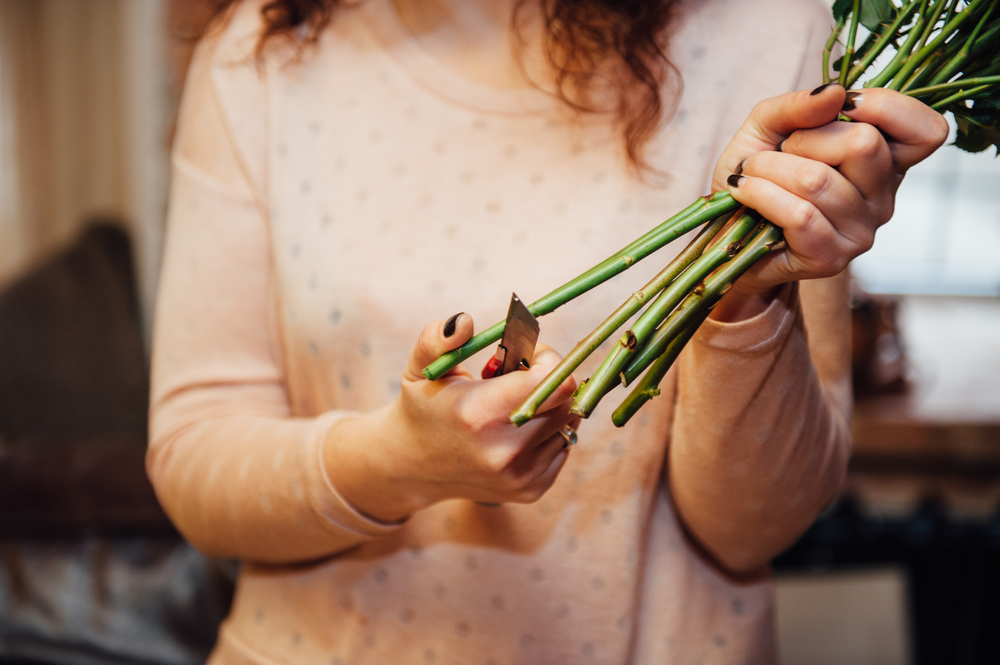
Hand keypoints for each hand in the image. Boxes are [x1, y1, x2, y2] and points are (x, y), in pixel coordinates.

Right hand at [324, 314, 578, 522]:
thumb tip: (465, 321)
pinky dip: (549, 430)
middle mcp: (504, 451)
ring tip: (514, 404)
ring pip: (568, 422)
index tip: (526, 356)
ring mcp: (521, 475)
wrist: (412, 467)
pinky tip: (518, 429)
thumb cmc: (422, 406)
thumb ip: (438, 339)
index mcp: (479, 414)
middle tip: (520, 377)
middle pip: (566, 399)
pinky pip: (564, 445)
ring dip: (551, 405)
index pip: (553, 380)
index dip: (547, 359)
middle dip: (550, 379)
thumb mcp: (420, 368)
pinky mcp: (532, 490)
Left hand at [708, 84, 948, 320]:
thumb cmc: (753, 174)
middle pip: (864, 144)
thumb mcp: (768, 126)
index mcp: (886, 160)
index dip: (885, 107)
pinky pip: (799, 214)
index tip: (840, 107)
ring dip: (768, 168)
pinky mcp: (830, 258)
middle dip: (805, 138)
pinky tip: (744, 190)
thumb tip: (834, 93)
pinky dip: (760, 193)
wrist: (725, 232)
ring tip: (751, 173)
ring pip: (818, 180)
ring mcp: (861, 232)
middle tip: (780, 152)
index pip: (927, 132)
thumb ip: (798, 106)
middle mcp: (884, 198)